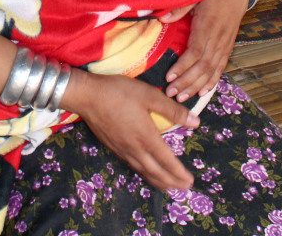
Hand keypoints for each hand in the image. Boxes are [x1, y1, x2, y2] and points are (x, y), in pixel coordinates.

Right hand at [64, 70, 198, 189]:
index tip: (190, 181)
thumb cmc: (118, 92)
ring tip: (168, 187)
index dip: (179, 173)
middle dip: (172, 182)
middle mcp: (135, 148)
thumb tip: (195, 122)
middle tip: (184, 189)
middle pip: (156, 172)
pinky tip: (144, 170)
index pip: (167, 161)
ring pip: (143, 171)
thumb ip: (172, 110)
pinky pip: (132, 166)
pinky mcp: (113, 146)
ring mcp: (122, 149)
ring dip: (158, 181)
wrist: (87, 95)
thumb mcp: (148, 95)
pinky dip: (144, 173)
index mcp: (146, 137)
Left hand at [162, 0, 248, 102]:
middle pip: (202, 66)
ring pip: (211, 70)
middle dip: (186, 82)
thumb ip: (180, 8)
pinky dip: (212, 81)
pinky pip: (221, 67)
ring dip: (197, 86)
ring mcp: (224, 44)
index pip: (194, 52)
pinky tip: (203, 92)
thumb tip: (162, 19)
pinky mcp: (228, 46)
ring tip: (183, 97)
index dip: (182, 67)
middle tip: (171, 93)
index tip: (169, 76)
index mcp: (207, 25)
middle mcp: (217, 38)